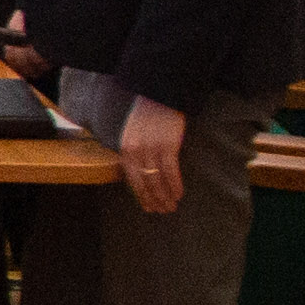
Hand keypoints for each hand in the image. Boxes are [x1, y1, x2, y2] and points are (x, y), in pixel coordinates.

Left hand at [116, 94, 187, 212]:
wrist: (158, 94)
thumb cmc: (147, 114)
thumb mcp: (133, 134)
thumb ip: (134, 153)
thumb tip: (143, 175)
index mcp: (125, 148)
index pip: (132, 179)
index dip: (141, 196)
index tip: (148, 207)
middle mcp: (136, 151)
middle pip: (145, 183)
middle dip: (154, 200)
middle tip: (162, 210)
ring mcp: (152, 149)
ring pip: (158, 180)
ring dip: (166, 196)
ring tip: (172, 205)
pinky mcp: (168, 146)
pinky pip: (171, 171)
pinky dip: (175, 185)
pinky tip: (179, 193)